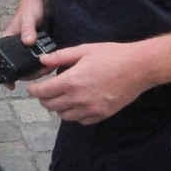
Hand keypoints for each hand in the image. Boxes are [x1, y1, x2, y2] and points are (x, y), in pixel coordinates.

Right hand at [0, 0, 48, 87]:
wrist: (41, 0)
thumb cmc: (29, 8)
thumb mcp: (28, 19)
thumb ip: (28, 30)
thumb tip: (28, 42)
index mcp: (8, 42)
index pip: (2, 62)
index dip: (4, 75)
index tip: (10, 86)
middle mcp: (17, 48)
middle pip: (19, 68)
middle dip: (28, 74)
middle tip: (41, 72)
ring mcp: (28, 49)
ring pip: (30, 66)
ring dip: (37, 71)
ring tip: (48, 69)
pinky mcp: (38, 47)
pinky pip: (39, 60)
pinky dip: (44, 65)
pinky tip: (51, 66)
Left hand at [26, 41, 145, 124]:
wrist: (139, 68)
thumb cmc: (112, 55)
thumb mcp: (84, 50)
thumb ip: (61, 57)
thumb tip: (43, 60)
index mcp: (71, 81)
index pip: (43, 92)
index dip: (34, 91)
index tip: (32, 88)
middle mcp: (78, 99)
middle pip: (51, 106)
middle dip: (44, 99)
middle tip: (45, 92)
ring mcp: (90, 109)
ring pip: (64, 116)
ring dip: (58, 108)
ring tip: (61, 98)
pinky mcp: (101, 115)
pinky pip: (80, 121)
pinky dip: (74, 114)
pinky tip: (77, 104)